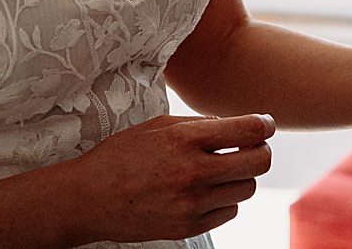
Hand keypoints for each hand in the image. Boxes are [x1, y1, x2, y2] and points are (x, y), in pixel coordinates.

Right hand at [65, 113, 274, 242]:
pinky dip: (224, 200)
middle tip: (250, 148)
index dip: (265, 125)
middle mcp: (192, 172)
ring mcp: (191, 203)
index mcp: (185, 139)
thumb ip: (201, 124)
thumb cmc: (121, 156)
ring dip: (241, 177)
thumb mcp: (157, 126)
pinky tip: (205, 191)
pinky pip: (229, 211)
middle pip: (260, 162)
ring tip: (220, 170)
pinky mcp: (187, 227)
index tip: (264, 125)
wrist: (85, 199)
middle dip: (261, 151)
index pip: (250, 129)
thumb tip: (241, 125)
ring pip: (247, 188)